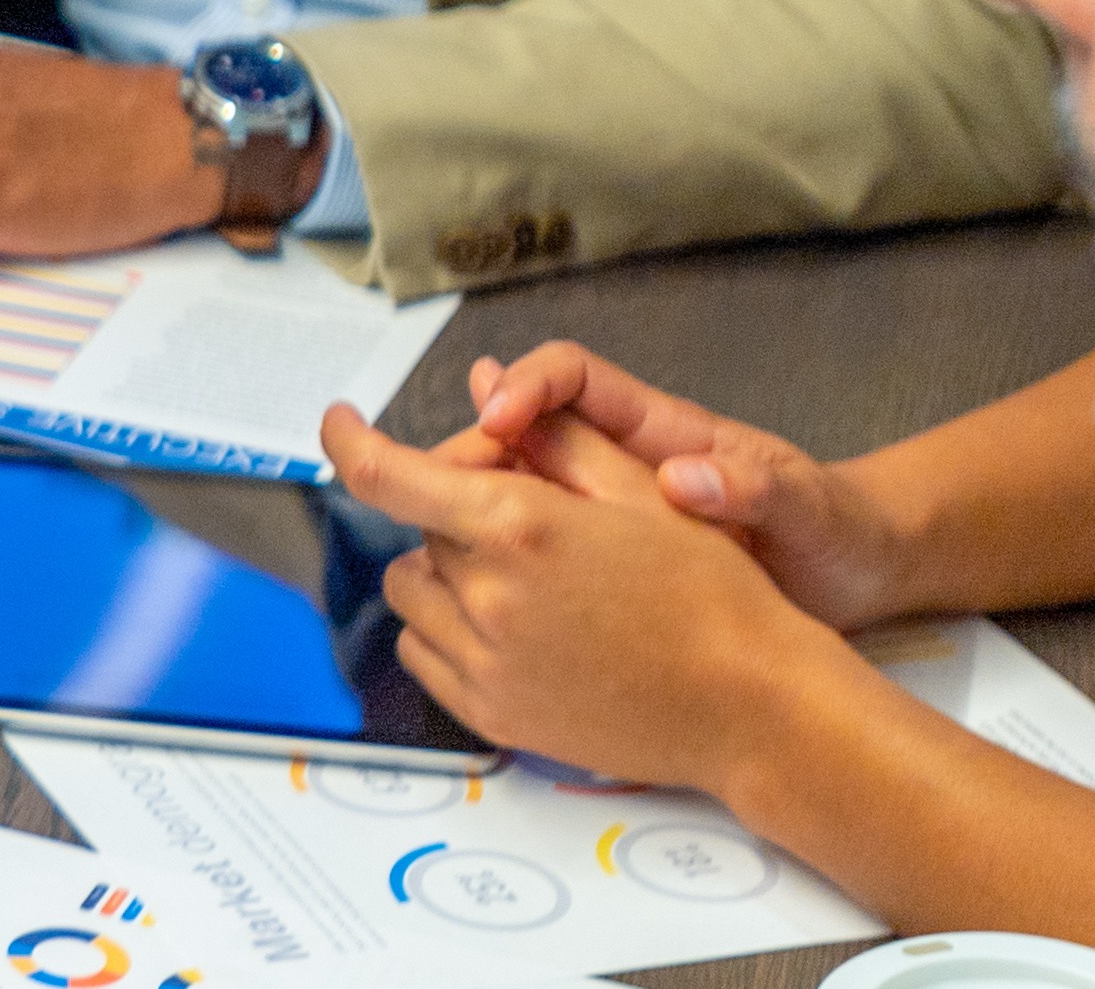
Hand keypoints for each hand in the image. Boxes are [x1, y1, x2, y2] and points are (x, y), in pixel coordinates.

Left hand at [326, 399, 891, 796]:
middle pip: (420, 528)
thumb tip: (489, 380)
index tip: (339, 422)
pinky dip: (448, 629)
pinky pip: (424, 652)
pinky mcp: (490, 714)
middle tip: (532, 519)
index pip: (384, 476)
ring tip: (526, 576)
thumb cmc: (713, 596)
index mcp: (518, 528)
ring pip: (412, 591)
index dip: (347, 440)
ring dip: (447, 570)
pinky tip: (515, 626)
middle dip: (459, 511)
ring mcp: (484, 664)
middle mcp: (486, 598)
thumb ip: (554, 438)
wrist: (755, 710)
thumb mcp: (641, 494)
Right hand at [444, 340, 899, 627]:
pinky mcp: (604, 565)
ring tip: (441, 546)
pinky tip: (476, 597)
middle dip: (472, 452)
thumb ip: (753, 489)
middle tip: (440, 497)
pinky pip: (532, 548)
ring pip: (512, 493)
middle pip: (517, 433)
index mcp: (661, 431)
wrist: (855, 580)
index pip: (570, 378)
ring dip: (469, 508)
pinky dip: (496, 561)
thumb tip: (685, 477)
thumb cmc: (834, 531)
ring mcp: (606, 515)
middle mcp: (620, 465)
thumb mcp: (806, 510)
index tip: (494, 419)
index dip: (524, 386)